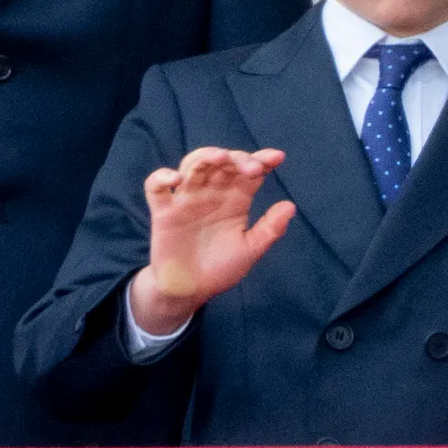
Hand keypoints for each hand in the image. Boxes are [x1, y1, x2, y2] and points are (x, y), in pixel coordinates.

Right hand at [127, 146, 295, 332]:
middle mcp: (211, 193)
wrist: (190, 291)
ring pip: (192, 165)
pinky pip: (156, 187)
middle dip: (238, 159)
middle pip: (222, 163)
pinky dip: (162, 177)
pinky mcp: (164, 211)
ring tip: (219, 158)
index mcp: (235, 199)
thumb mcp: (250, 250)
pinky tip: (176, 180)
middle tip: (252, 169)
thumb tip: (291, 206)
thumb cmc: (221, 268)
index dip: (262, 160)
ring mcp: (186, 199)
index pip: (248, 172)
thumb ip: (269, 229)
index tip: (277, 158)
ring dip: (205, 156)